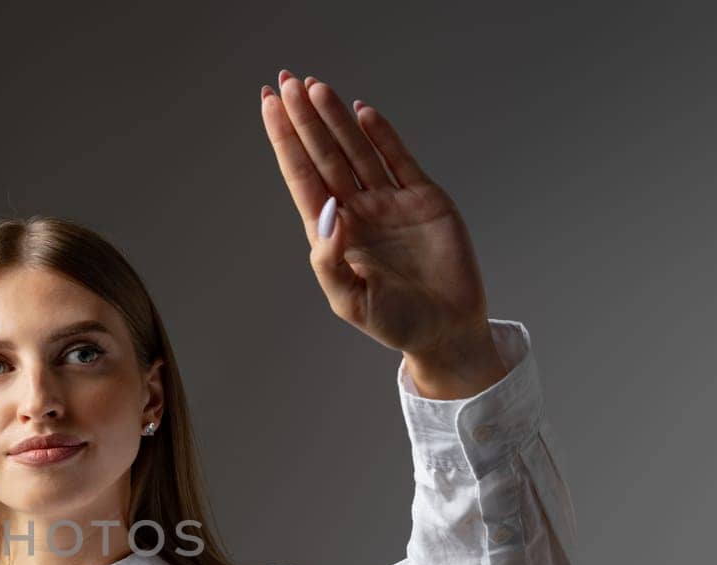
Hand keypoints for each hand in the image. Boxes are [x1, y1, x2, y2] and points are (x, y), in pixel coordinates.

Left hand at [260, 71, 496, 367]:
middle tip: (285, 82)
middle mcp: (357, 212)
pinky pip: (398, 159)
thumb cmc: (395, 323)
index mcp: (333, 234)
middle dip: (303, 120)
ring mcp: (389, 203)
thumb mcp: (352, 302)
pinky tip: (360, 111)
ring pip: (356, 150)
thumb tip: (326, 216)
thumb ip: (330, 263)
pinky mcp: (423, 199)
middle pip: (324, 155)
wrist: (447, 330)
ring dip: (335, 119)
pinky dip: (381, 134)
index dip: (285, 143)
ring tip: (314, 87)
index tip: (269, 109)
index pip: (302, 178)